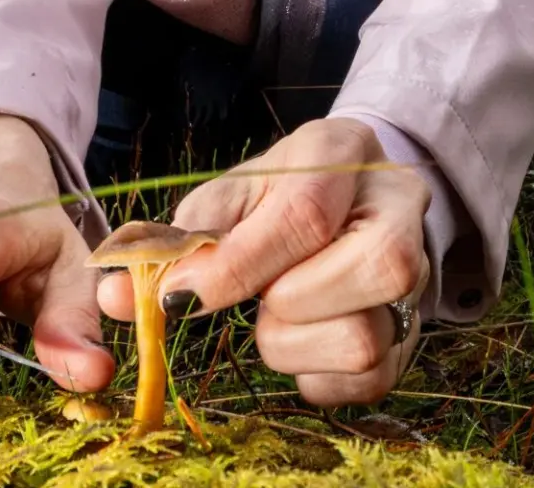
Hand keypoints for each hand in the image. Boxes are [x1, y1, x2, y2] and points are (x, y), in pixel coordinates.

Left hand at [97, 118, 429, 405]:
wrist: (342, 204)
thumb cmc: (275, 197)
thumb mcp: (230, 193)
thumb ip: (177, 239)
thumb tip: (116, 297)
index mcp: (346, 151)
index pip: (307, 214)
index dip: (236, 265)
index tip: (177, 294)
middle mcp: (401, 209)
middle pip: (372, 270)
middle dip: (286, 301)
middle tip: (259, 295)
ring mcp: (417, 277)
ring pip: (366, 338)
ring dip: (293, 343)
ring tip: (275, 316)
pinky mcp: (411, 336)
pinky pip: (367, 381)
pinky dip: (313, 375)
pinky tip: (298, 341)